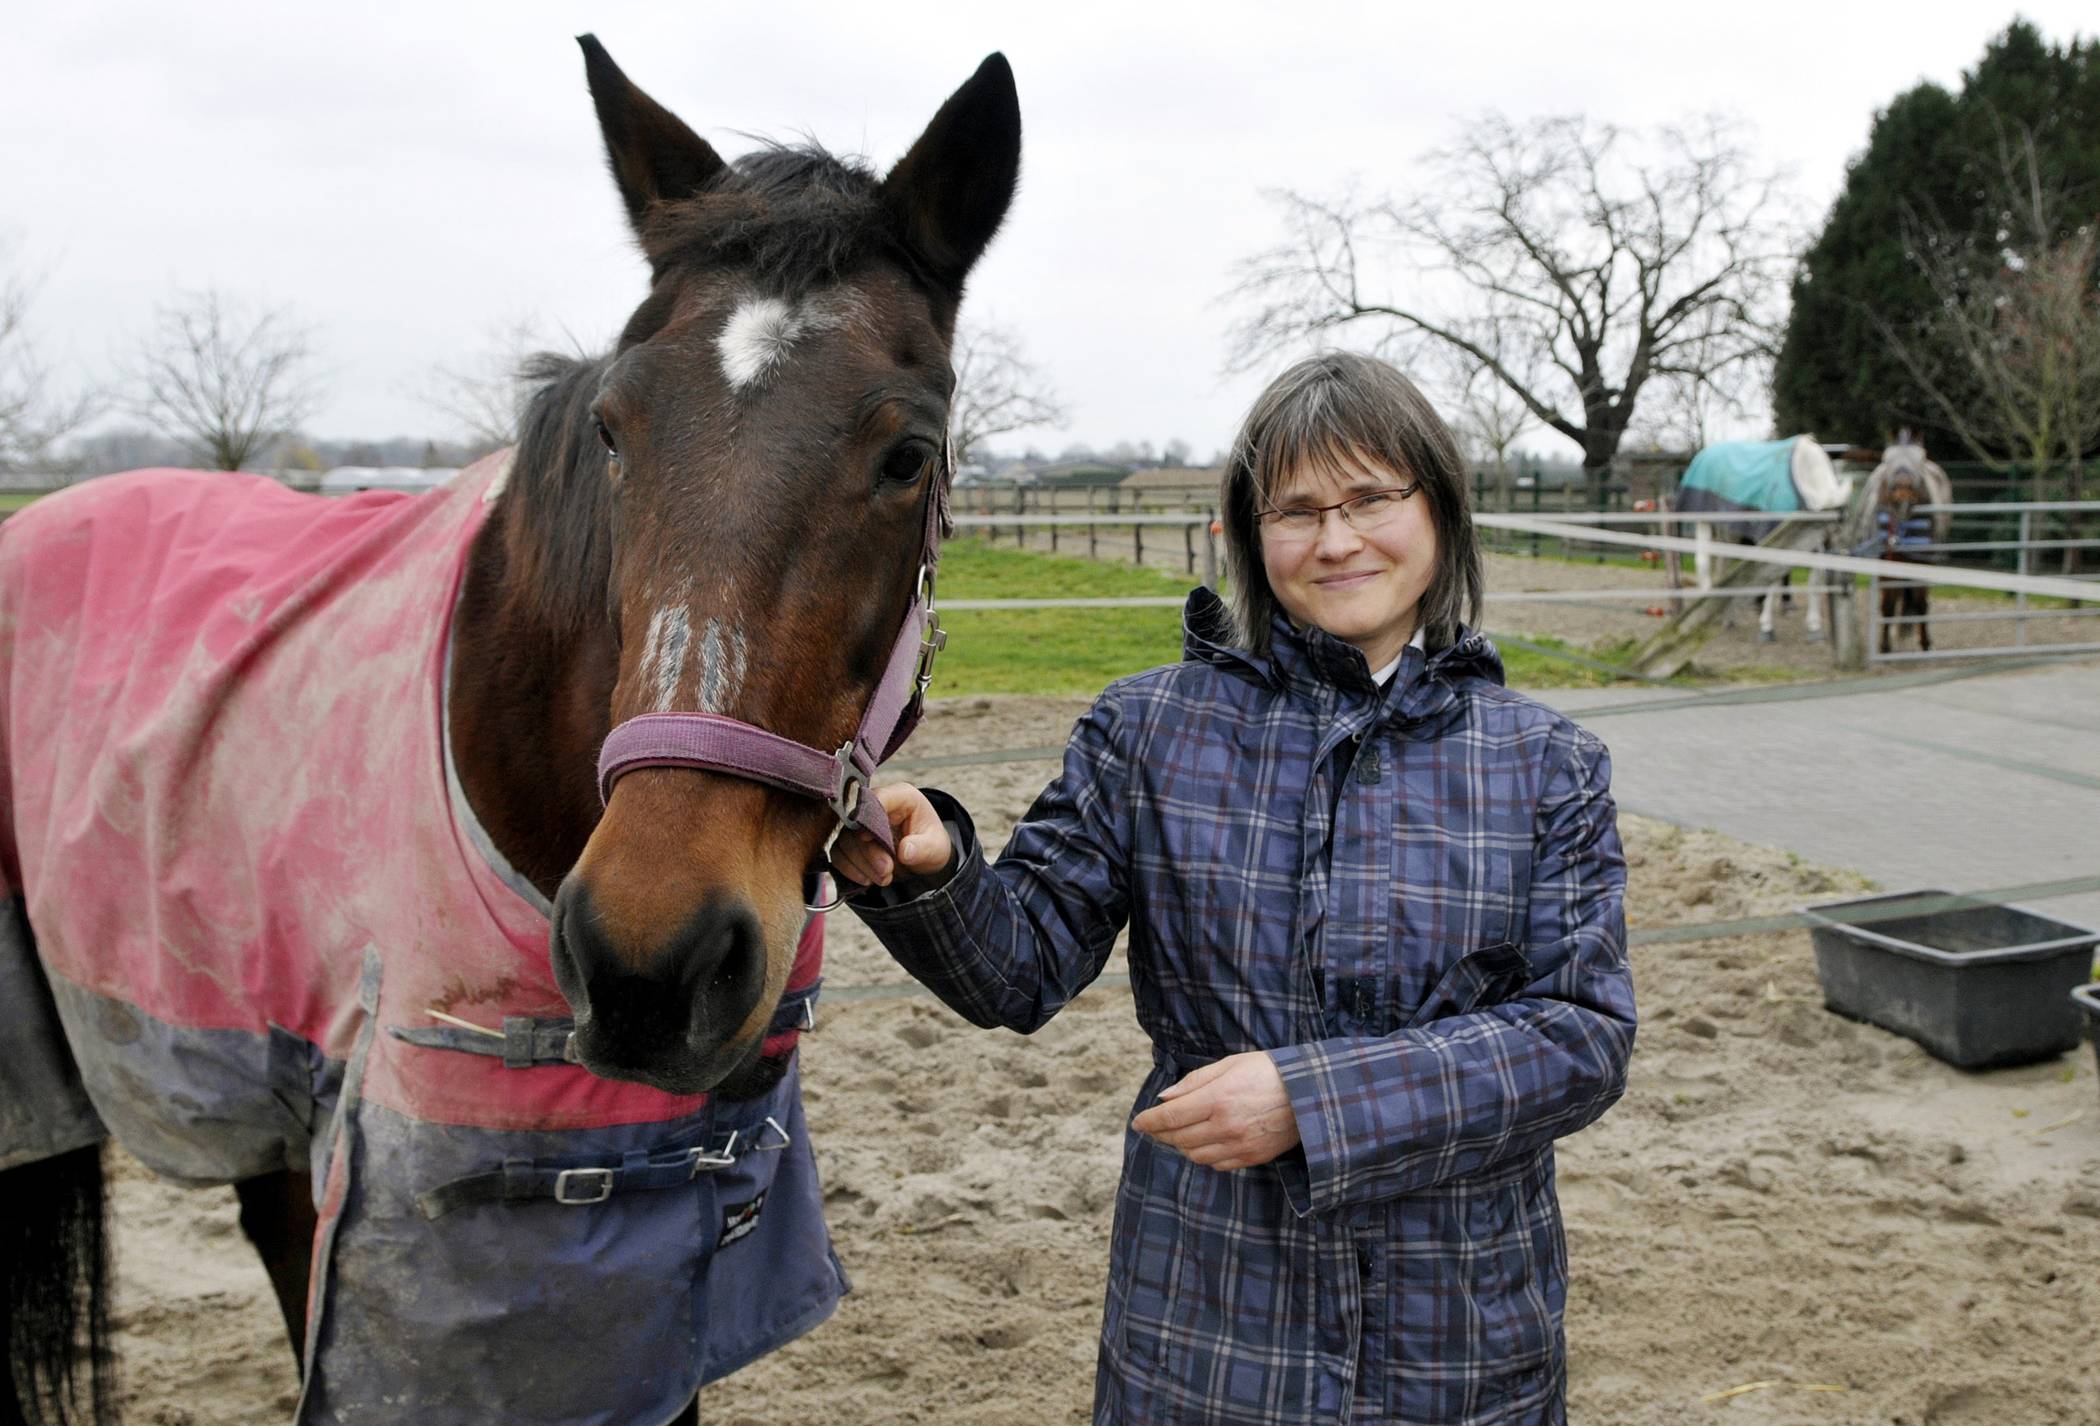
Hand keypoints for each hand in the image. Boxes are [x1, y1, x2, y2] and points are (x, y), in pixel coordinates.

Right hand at [828, 783, 951, 887]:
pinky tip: (867, 880)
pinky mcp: (850, 843)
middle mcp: (875, 806)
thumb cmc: (930, 845)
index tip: (869, 838)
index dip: (868, 816)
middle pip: (857, 824)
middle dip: (869, 853)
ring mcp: (859, 824)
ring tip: (885, 879)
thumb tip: (905, 851)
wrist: (922, 858)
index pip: (877, 798)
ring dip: (862, 865)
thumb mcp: (937, 847)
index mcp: (900, 797)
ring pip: (845, 841)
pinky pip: (838, 855)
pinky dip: (850, 870)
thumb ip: (923, 848)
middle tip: (886, 871)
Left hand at [1130, 1051, 1300, 1170]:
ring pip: (1195, 1155)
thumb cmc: (1268, 1071)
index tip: (1138, 1122)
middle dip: (1161, 1134)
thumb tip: (1165, 1098)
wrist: (1310, 1093)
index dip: (1149, 1122)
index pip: (1170, 1117)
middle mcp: (1226, 1126)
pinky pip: (1217, 1165)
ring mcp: (1240, 1146)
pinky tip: (1204, 1143)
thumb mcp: (1229, 1065)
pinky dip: (1204, 1156)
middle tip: (1155, 1127)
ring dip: (1181, 1146)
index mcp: (1218, 1099)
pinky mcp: (1252, 1158)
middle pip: (1179, 1139)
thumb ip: (1194, 1082)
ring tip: (1179, 1135)